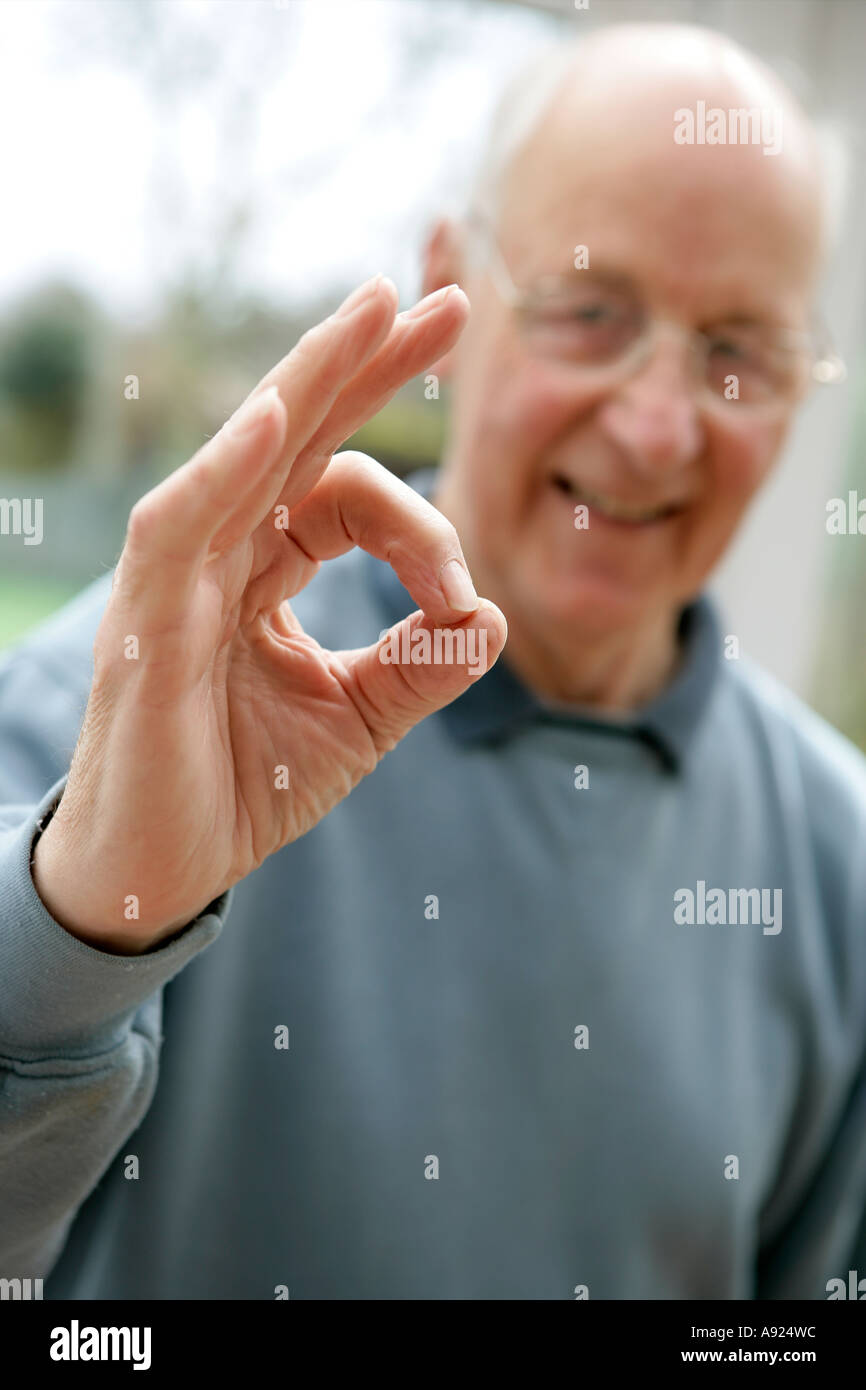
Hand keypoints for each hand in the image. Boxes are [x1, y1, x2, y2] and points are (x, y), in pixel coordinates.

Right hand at [32, 276, 505, 953]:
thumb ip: (420, 670)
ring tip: (376, 307)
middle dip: (370, 362)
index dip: (422, 528)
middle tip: (442, 296)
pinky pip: (182, 526)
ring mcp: (179, 580)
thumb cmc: (240, 786)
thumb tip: (493, 619)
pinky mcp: (148, 623)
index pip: (347, 492)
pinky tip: (284, 415)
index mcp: (266, 567)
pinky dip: (229, 470)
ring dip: (312, 378)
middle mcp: (222, 554)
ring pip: (246, 454)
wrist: (159, 874)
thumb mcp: (356, 724)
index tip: (463, 599)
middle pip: (300, 433)